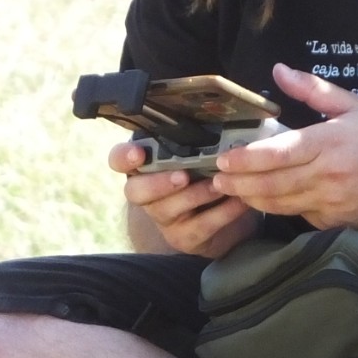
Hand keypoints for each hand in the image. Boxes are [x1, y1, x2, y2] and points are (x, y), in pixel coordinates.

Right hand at [111, 139, 259, 257]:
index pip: (119, 160)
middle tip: (183, 176)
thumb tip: (219, 120)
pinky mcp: (183, 237)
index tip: (138, 153)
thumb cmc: (204, 173)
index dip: (124, 157)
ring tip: (220, 184)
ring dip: (196, 195)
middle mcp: (146, 193)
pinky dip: (221, 212)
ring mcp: (163, 218)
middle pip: (135, 191)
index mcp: (144, 165)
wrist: (220, 214)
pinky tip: (238, 201)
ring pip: (168, 209)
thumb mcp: (196, 154)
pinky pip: (200, 226)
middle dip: (158, 183)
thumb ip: (195, 141)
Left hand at [210, 64, 357, 228]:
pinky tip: (265, 202)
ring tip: (230, 192)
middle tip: (215, 180)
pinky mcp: (335, 222)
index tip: (223, 160)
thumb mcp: (354, 106)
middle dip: (237, 184)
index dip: (245, 159)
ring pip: (279, 205)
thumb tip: (279, 71)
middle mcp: (326, 176)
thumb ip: (313, 90)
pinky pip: (299, 216)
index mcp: (328, 144)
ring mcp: (330, 203)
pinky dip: (279, 209)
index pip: (276, 154)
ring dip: (250, 199)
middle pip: (269, 184)